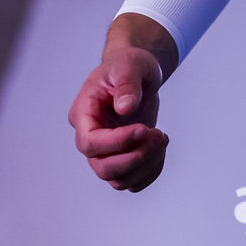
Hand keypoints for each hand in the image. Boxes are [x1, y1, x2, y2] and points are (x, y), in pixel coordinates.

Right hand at [68, 42, 168, 191]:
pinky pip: (134, 181)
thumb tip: (125, 108)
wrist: (137, 73)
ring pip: (119, 180)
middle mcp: (90, 137)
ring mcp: (106, 151)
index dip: (116, 142)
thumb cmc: (128, 65)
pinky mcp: (122, 158)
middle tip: (160, 134)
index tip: (143, 128)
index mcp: (83, 114)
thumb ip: (126, 83)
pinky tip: (161, 148)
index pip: (90, 142)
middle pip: (103, 168)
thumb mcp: (129, 64)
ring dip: (145, 165)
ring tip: (162, 137)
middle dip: (135, 157)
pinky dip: (151, 171)